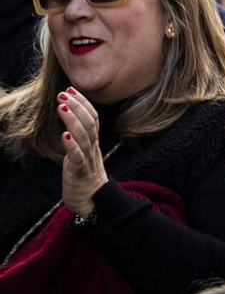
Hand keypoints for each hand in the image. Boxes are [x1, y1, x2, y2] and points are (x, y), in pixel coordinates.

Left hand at [58, 88, 108, 215]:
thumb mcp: (82, 154)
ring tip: (62, 107)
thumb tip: (69, 122)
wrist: (93, 203)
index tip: (71, 89)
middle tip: (64, 93)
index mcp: (93, 144)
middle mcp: (93, 149)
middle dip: (77, 106)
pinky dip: (72, 145)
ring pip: (83, 137)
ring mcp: (87, 160)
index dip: (83, 103)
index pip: (92, 118)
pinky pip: (77, 157)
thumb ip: (79, 138)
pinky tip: (65, 135)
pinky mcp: (79, 173)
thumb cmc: (85, 178)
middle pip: (89, 124)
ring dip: (73, 120)